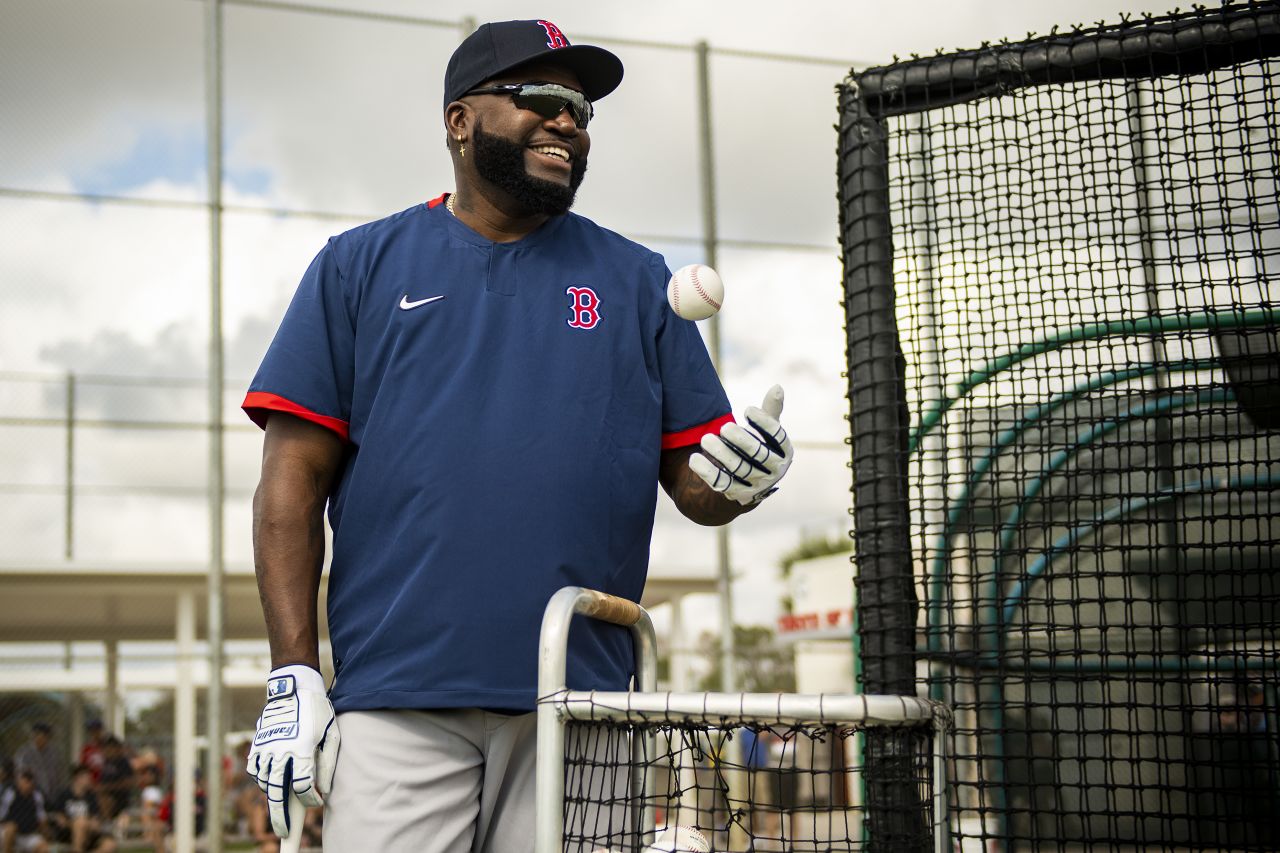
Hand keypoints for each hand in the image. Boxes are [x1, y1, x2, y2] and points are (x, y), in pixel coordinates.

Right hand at [246, 665, 339, 837]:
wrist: (292, 687)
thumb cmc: (317, 710)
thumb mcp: (331, 734)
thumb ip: (328, 763)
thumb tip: (323, 789)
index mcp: (301, 749)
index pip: (303, 787)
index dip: (310, 799)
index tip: (315, 802)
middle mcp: (280, 752)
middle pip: (276, 794)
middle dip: (280, 817)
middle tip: (284, 832)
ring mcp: (265, 748)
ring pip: (264, 783)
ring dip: (273, 795)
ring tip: (282, 802)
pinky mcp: (256, 744)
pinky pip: (255, 770)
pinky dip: (262, 779)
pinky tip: (272, 780)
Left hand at [689, 384, 792, 505]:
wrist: (750, 481)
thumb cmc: (759, 446)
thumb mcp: (767, 430)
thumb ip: (770, 410)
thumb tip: (777, 387)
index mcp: (784, 452)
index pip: (778, 437)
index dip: (764, 423)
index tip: (748, 410)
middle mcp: (775, 471)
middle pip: (757, 454)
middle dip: (740, 439)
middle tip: (724, 426)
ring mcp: (756, 485)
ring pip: (738, 468)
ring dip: (721, 453)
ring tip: (705, 439)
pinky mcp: (737, 495)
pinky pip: (721, 484)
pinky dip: (707, 472)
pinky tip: (693, 459)